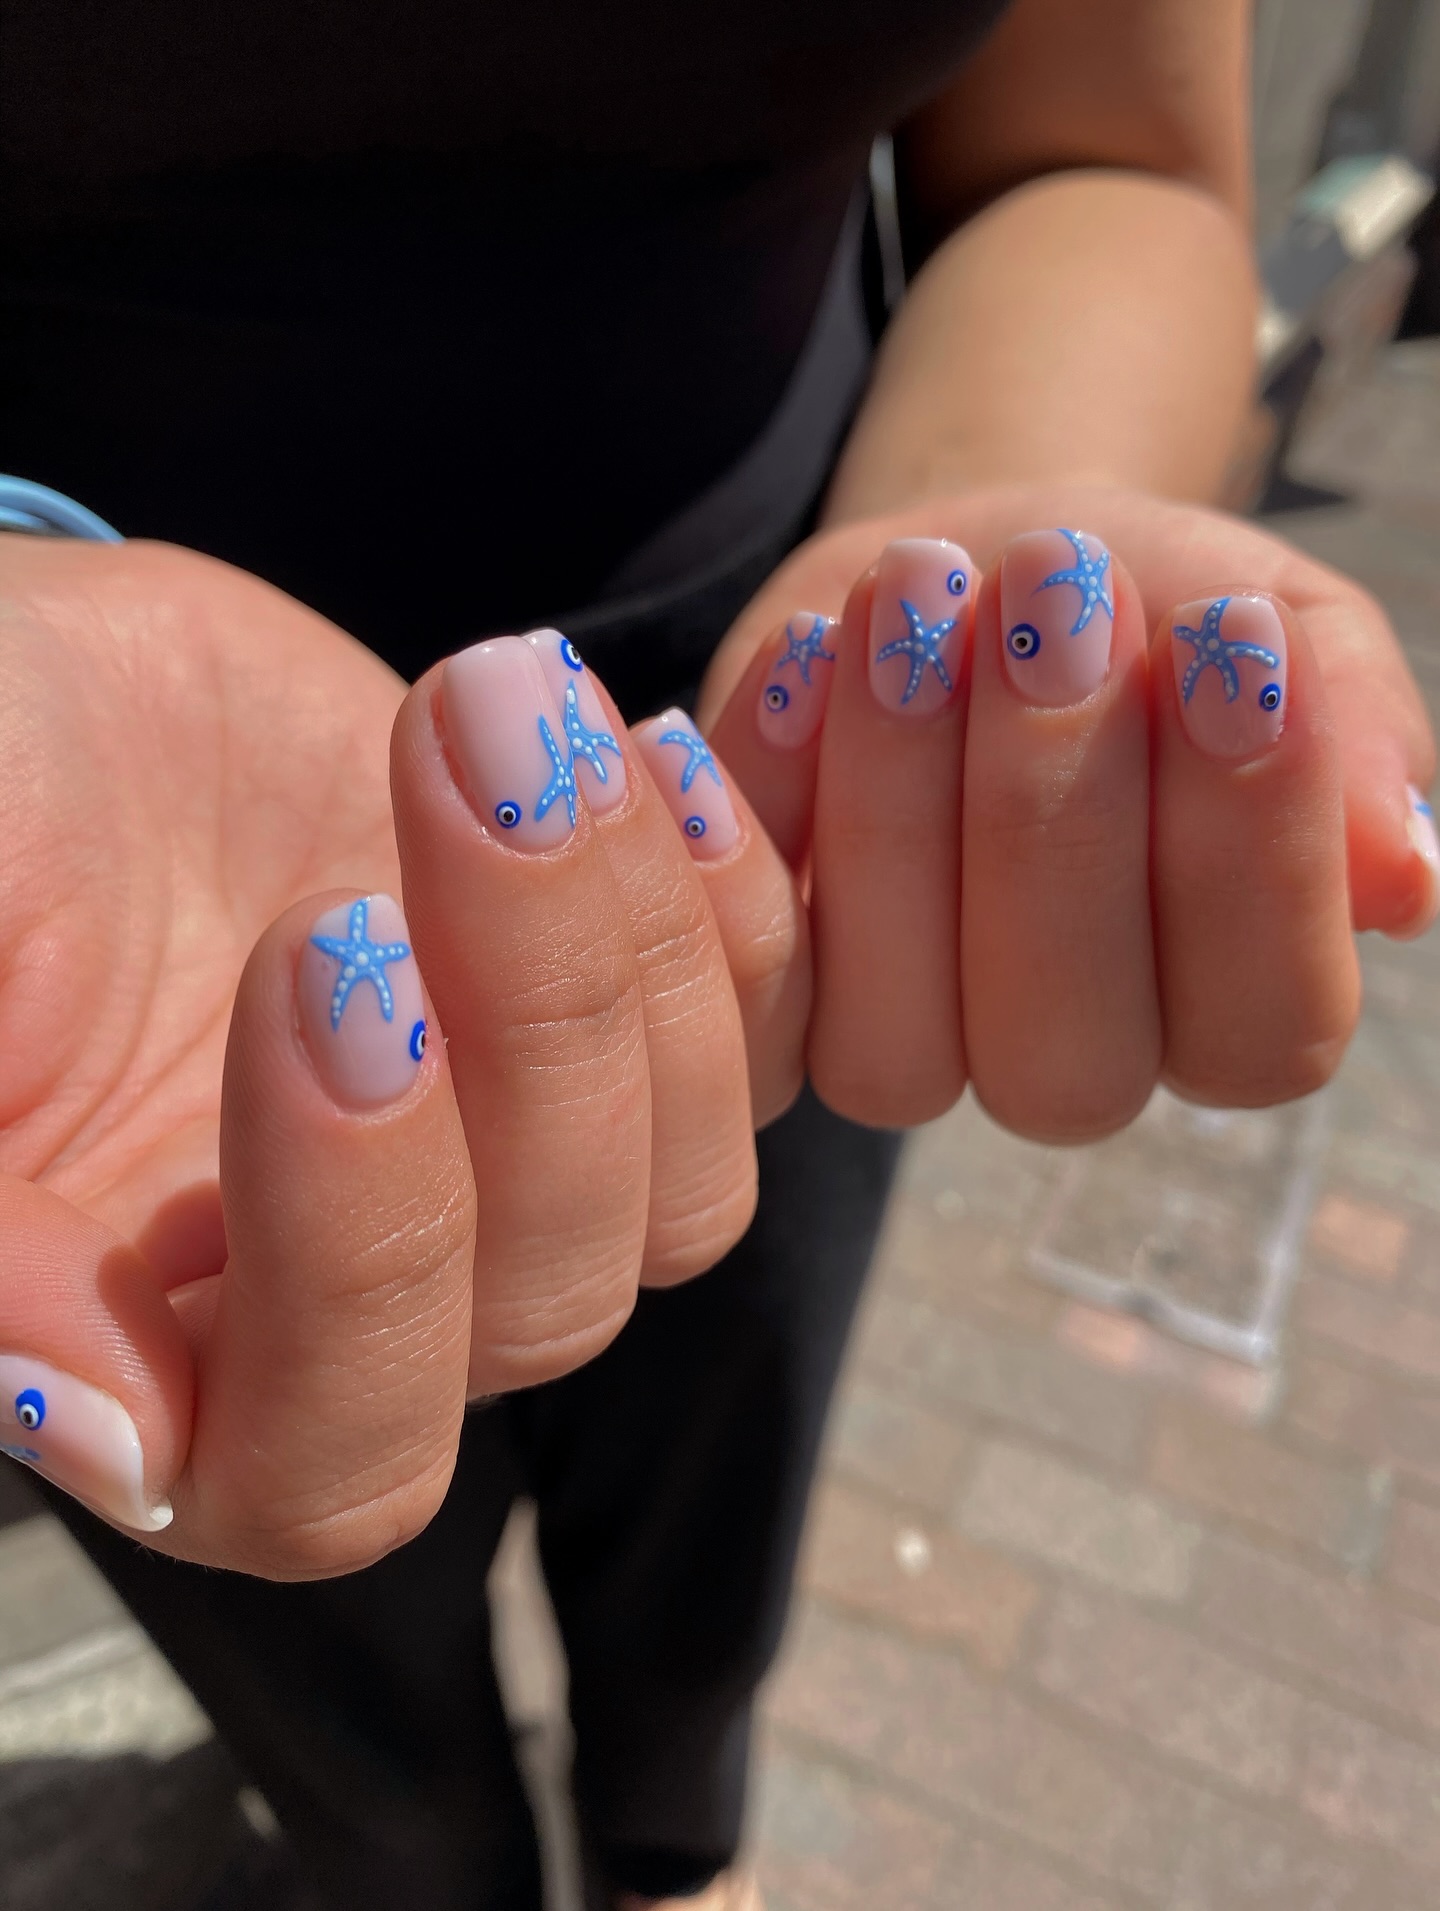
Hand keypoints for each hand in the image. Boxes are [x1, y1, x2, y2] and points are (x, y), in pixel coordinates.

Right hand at [0, 537, 805, 1574]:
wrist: (62, 703)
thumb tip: (108, 1438)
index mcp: (174, 1365)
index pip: (336, 1461)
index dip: (361, 1247)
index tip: (319, 948)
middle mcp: (376, 1308)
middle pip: (554, 1302)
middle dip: (533, 1027)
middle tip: (460, 772)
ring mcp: (516, 1167)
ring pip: (690, 1181)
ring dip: (641, 939)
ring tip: (518, 715)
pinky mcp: (621, 1037)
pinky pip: (772, 1039)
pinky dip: (743, 901)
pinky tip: (652, 747)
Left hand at [699, 484, 1435, 1132]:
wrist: (975, 569)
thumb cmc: (1155, 613)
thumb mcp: (1281, 628)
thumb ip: (1348, 737)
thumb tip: (1397, 877)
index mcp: (1221, 1009)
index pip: (1262, 1026)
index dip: (1251, 855)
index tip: (1239, 641)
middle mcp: (1065, 1062)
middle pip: (1067, 1061)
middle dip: (1056, 817)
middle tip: (1062, 588)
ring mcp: (907, 1047)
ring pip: (893, 1049)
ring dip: (897, 809)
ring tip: (917, 592)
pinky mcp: (774, 997)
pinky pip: (750, 984)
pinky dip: (756, 813)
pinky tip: (804, 656)